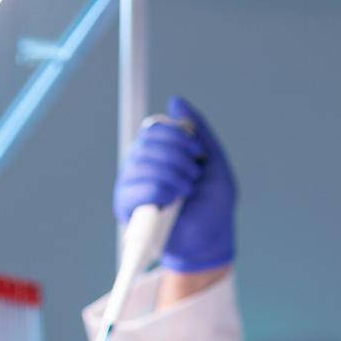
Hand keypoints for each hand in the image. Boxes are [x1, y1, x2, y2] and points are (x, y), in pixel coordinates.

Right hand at [113, 95, 235, 272]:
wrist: (210, 240)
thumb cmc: (213, 203)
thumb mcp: (214, 161)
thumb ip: (198, 130)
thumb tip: (175, 100)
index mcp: (159, 151)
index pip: (156, 127)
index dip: (177, 136)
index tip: (198, 153)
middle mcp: (141, 163)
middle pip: (148, 141)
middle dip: (178, 156)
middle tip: (194, 176)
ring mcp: (131, 183)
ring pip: (142, 162)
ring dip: (172, 175)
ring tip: (187, 191)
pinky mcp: (126, 207)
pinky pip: (137, 188)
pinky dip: (160, 190)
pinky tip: (172, 200)